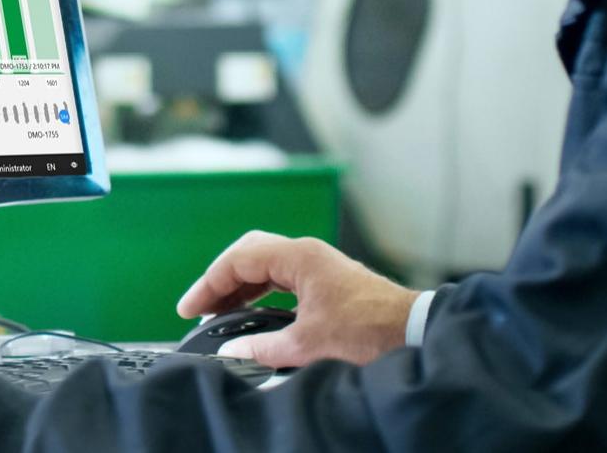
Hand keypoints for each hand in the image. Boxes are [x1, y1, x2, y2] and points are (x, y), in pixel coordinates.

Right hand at [176, 231, 417, 367]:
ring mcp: (318, 264)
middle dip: (220, 279)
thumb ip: (263, 348)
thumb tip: (231, 352)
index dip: (209, 284)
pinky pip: (281, 276)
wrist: (415, 332)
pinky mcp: (327, 280)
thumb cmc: (370, 330)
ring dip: (240, 286)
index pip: (238, 260)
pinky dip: (260, 291)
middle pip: (248, 254)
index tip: (190, 309)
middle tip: (201, 307)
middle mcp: (307, 253)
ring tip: (220, 312)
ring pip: (265, 265)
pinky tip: (252, 312)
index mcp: (298, 257)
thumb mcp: (309, 344)